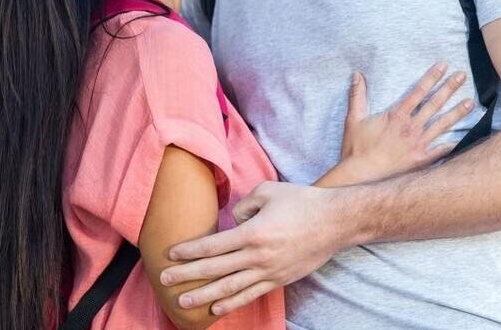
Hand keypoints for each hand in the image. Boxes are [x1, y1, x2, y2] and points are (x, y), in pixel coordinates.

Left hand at [160, 181, 346, 316]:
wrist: (336, 221)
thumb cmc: (303, 201)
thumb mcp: (270, 190)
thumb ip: (245, 203)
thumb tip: (232, 219)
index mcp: (253, 232)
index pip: (212, 245)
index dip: (189, 251)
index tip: (170, 255)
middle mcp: (258, 256)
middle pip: (214, 269)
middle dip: (187, 275)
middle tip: (164, 280)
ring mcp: (268, 271)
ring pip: (229, 288)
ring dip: (204, 296)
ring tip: (183, 302)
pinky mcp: (279, 280)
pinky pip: (250, 295)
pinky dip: (231, 304)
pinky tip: (215, 309)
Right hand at [337, 62, 473, 182]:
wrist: (358, 178)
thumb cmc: (355, 150)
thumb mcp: (354, 119)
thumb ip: (357, 96)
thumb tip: (356, 74)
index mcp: (396, 116)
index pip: (418, 91)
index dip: (431, 77)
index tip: (443, 66)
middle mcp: (410, 128)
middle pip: (434, 104)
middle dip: (449, 88)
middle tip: (462, 76)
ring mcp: (417, 145)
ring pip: (441, 125)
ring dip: (457, 113)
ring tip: (471, 102)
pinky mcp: (420, 160)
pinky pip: (440, 152)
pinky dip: (452, 145)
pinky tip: (464, 138)